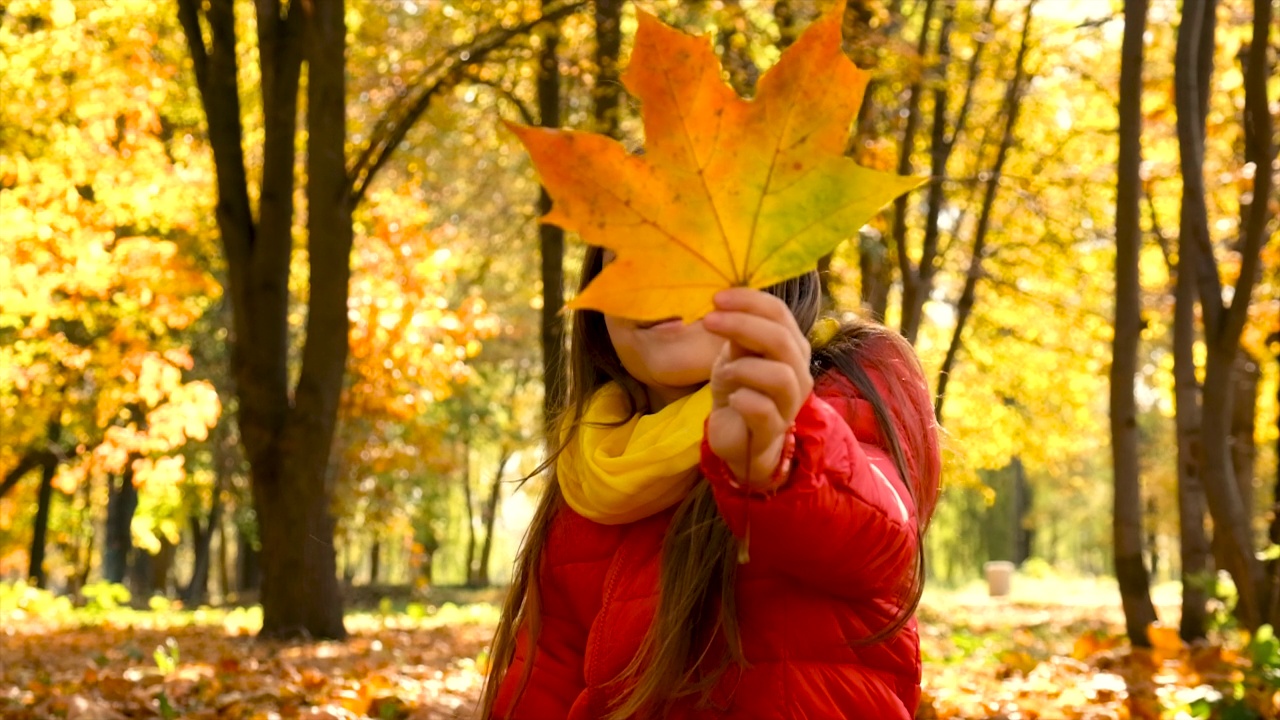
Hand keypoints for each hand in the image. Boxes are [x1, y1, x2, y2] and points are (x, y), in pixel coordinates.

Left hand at [703, 288, 812, 488]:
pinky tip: (731, 400)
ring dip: (744, 367)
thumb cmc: (739, 389)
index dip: (749, 301)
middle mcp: (798, 371)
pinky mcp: (773, 428)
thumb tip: (726, 303)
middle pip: (781, 339)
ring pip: (780, 375)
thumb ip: (738, 333)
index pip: (779, 313)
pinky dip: (742, 399)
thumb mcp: (735, 355)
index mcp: (791, 346)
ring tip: (724, 371)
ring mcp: (789, 402)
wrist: (737, 436)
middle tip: (709, 320)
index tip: (717, 299)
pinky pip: (762, 408)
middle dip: (742, 325)